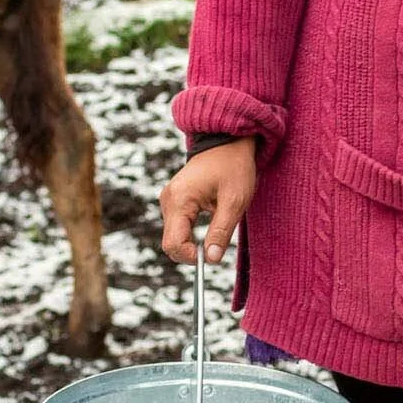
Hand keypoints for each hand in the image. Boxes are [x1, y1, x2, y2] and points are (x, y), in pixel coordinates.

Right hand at [160, 139, 257, 264]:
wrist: (228, 141)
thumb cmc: (234, 167)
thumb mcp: (234, 201)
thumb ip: (221, 232)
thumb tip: (212, 260)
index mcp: (179, 200)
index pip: (173, 244)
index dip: (191, 257)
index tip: (213, 256)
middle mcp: (168, 200)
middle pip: (171, 243)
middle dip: (193, 251)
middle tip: (219, 243)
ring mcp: (169, 199)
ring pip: (175, 236)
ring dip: (194, 240)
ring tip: (218, 222)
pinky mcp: (174, 200)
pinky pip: (178, 226)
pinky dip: (192, 232)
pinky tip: (210, 219)